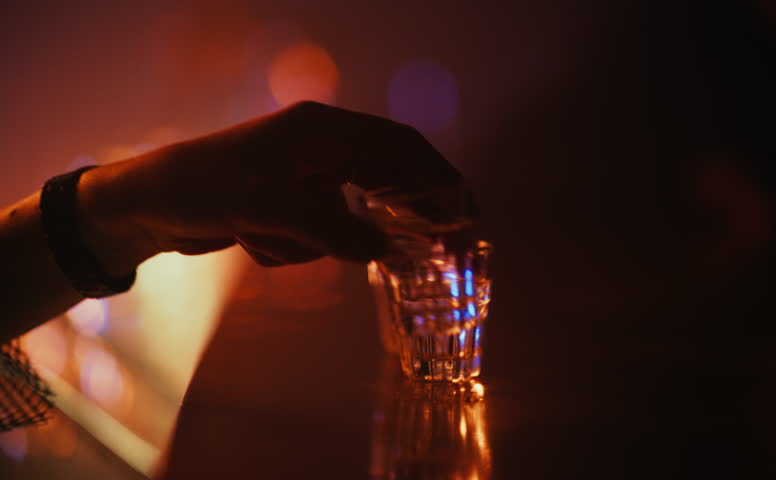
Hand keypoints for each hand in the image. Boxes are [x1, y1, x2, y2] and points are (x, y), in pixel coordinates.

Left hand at [77, 102, 472, 273]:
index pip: (399, 147)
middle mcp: (321, 148)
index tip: (467, 210)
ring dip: (308, 243)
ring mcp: (306, 177)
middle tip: (429, 250)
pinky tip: (248, 238)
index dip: (438, 177)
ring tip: (261, 236)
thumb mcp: (267, 209)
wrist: (146, 204)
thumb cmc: (201, 189)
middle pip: (382, 181)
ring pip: (344, 222)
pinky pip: (314, 236)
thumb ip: (333, 230)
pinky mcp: (291, 203)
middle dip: (393, 217)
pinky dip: (288, 249)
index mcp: (322, 131)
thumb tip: (389, 249)